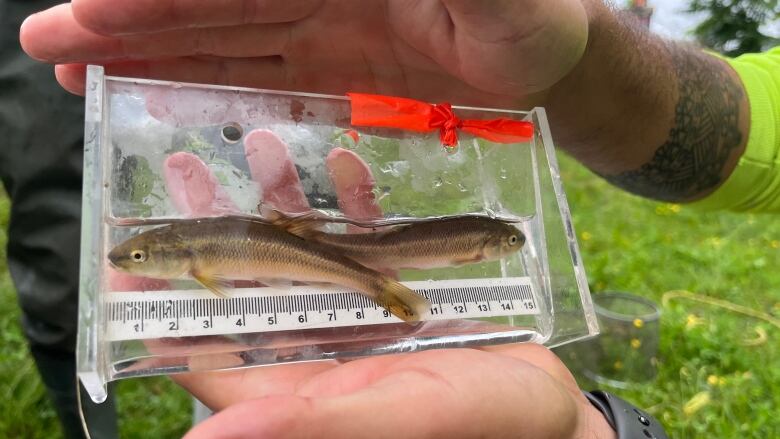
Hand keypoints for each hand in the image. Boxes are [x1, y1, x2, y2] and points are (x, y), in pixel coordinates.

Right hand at [20, 0, 589, 105]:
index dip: (163, 1)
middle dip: (124, 22)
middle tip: (46, 45)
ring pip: (217, 40)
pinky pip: (254, 75)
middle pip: (207, 6)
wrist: (546, 53)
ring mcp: (317, 28)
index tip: (92, 13)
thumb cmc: (529, 11)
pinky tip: (152, 90)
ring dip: (145, 54)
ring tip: (76, 72)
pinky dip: (200, 82)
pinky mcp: (329, 68)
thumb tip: (363, 1)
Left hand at [108, 127, 612, 437]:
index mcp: (298, 396)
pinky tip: (349, 168)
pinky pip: (361, 251)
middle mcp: (314, 360)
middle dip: (218, 234)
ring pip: (300, 263)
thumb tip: (207, 437)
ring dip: (283, 209)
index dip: (163, 309)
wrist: (551, 410)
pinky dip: (353, 212)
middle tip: (192, 175)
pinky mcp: (392, 303)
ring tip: (267, 151)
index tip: (130, 253)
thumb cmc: (485, 426)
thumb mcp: (401, 418)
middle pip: (246, 295)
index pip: (207, 357)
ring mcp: (353, 328)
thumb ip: (313, 422)